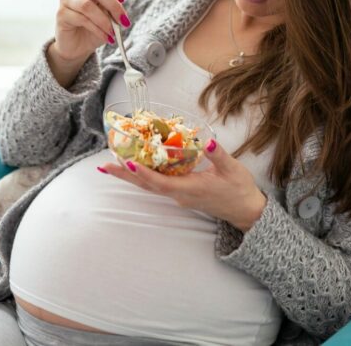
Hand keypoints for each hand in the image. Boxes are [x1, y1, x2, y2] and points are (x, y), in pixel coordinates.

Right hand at [53, 0, 129, 62]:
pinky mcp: (61, 14)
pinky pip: (82, 19)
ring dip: (105, 21)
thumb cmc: (95, 28)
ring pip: (88, 6)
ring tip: (113, 33)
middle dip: (113, 6)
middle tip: (124, 21)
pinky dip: (97, 29)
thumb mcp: (109, 12)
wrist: (79, 47)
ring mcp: (66, 0)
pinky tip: (106, 37)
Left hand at [98, 138, 267, 232]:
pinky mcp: (181, 193)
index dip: (143, 173)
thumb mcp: (232, 169)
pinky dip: (144, 175)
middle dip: (125, 175)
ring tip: (112, 165)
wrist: (246, 211)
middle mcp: (179, 195)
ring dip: (131, 176)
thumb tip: (207, 140)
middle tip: (104, 166)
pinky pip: (157, 184)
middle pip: (147, 185)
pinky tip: (137, 165)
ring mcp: (179, 195)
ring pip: (150, 186)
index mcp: (190, 189)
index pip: (160, 182)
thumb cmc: (239, 189)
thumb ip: (218, 154)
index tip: (127, 163)